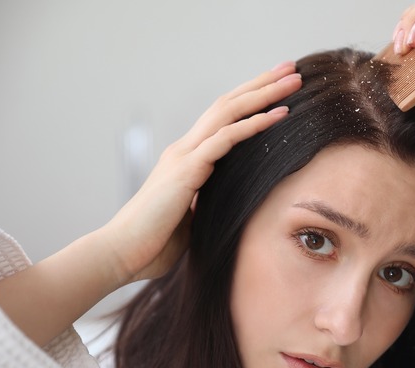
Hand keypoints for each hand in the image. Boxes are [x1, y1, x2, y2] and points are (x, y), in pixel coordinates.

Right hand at [104, 62, 301, 283]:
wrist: (121, 254)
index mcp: (187, 159)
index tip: (279, 88)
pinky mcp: (186, 171)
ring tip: (293, 79)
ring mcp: (184, 156)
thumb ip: (207, 203)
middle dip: (262, 84)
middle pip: (228, 104)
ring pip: (229, 112)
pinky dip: (253, 125)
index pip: (223, 119)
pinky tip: (278, 115)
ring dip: (264, 94)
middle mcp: (185, 149)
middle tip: (291, 67)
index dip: (251, 100)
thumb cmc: (154, 242)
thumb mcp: (191, 218)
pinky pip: (225, 139)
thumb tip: (227, 206)